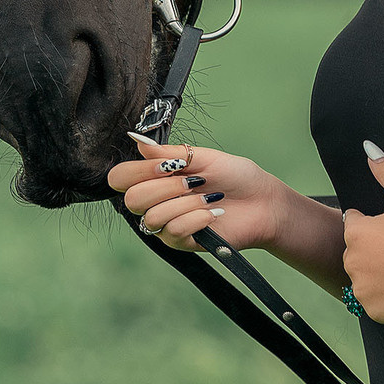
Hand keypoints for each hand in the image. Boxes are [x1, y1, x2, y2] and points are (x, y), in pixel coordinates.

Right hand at [109, 135, 288, 252]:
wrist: (263, 202)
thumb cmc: (235, 177)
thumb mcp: (202, 157)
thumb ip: (169, 153)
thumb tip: (137, 141)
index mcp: (156, 177)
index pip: (120, 177)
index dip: (138, 171)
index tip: (169, 165)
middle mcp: (156, 201)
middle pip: (132, 199)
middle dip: (165, 188)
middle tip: (195, 182)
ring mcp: (166, 224)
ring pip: (153, 217)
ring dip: (186, 204)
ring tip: (210, 198)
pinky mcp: (180, 242)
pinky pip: (173, 231)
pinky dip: (197, 218)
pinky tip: (214, 213)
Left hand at [339, 141, 383, 323]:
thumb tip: (368, 147)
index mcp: (357, 232)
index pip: (354, 222)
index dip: (375, 223)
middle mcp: (352, 262)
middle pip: (358, 252)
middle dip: (374, 250)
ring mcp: (362, 290)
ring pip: (366, 279)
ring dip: (379, 275)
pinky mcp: (374, 311)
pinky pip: (377, 303)